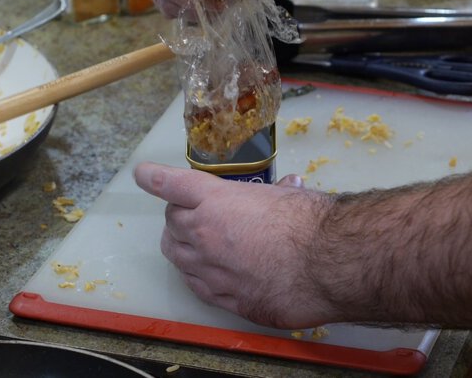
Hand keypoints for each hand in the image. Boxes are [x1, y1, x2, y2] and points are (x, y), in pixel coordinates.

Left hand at [133, 161, 338, 327]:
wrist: (328, 266)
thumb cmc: (310, 223)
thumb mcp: (289, 194)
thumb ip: (277, 192)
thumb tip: (289, 186)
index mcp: (216, 200)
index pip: (171, 184)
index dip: (153, 177)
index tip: (142, 174)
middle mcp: (204, 235)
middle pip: (171, 222)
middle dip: (179, 216)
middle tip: (195, 214)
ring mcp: (211, 271)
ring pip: (177, 256)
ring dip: (183, 246)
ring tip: (199, 243)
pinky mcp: (226, 299)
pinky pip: (197, 286)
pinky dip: (199, 276)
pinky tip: (211, 274)